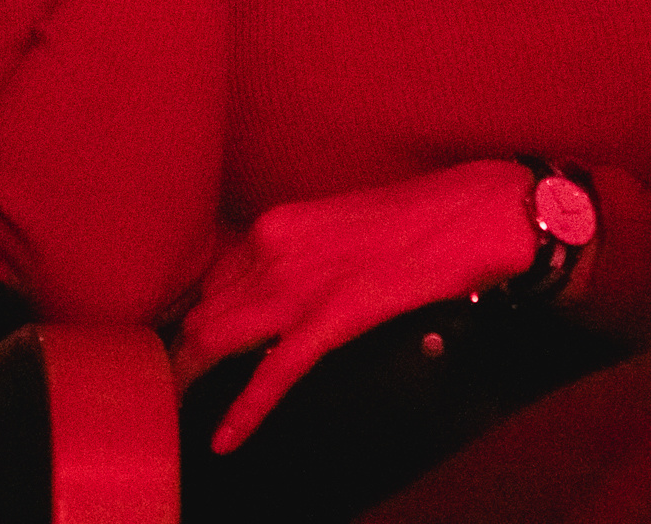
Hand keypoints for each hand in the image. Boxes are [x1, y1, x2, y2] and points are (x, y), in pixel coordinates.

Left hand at [172, 159, 535, 453]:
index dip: (192, 319)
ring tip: (183, 407)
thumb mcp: (334, 228)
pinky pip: (274, 372)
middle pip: (200, 313)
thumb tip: (271, 294)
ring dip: (196, 378)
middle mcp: (271, 248)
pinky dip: (245, 410)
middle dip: (182, 354)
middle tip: (176, 385)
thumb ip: (294, 258)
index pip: (208, 282)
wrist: (475, 211)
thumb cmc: (414, 218)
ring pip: (218, 340)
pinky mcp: (333, 317)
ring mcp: (299, 283)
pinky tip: (225, 439)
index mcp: (271, 225)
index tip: (184, 344)